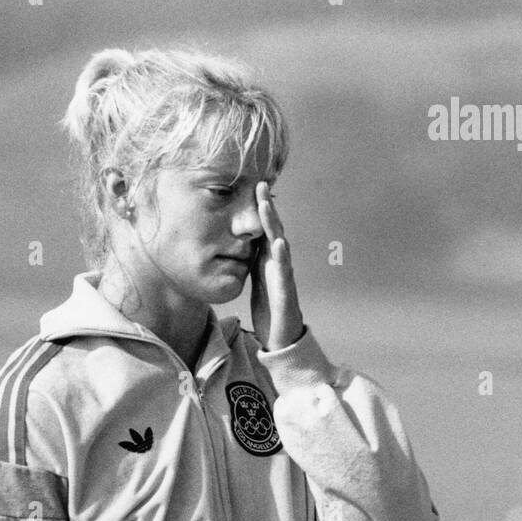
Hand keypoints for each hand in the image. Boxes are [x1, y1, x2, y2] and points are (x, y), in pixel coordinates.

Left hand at [250, 180, 304, 352]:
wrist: (280, 336)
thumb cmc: (268, 306)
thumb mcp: (254, 277)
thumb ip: (249, 258)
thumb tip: (235, 242)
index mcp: (268, 259)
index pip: (264, 229)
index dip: (259, 209)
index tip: (251, 185)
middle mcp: (278, 263)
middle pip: (273, 230)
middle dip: (267, 207)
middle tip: (260, 183)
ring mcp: (284, 276)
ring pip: (280, 245)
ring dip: (274, 224)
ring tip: (266, 204)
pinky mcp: (286, 292)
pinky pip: (284, 272)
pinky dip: (282, 256)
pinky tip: (279, 243)